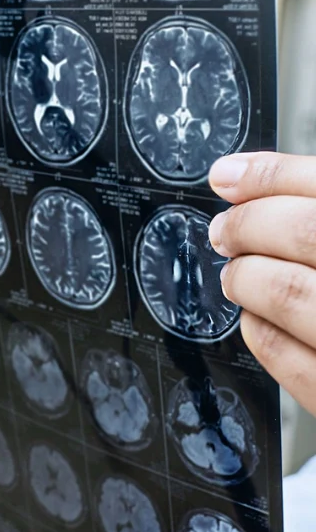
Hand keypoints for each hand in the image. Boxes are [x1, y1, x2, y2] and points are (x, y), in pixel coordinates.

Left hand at [208, 152, 315, 416]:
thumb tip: (242, 178)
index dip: (268, 176)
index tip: (228, 177)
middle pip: (305, 232)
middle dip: (248, 226)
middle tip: (226, 232)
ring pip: (287, 291)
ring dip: (246, 277)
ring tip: (239, 275)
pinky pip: (287, 355)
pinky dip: (259, 327)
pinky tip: (261, 317)